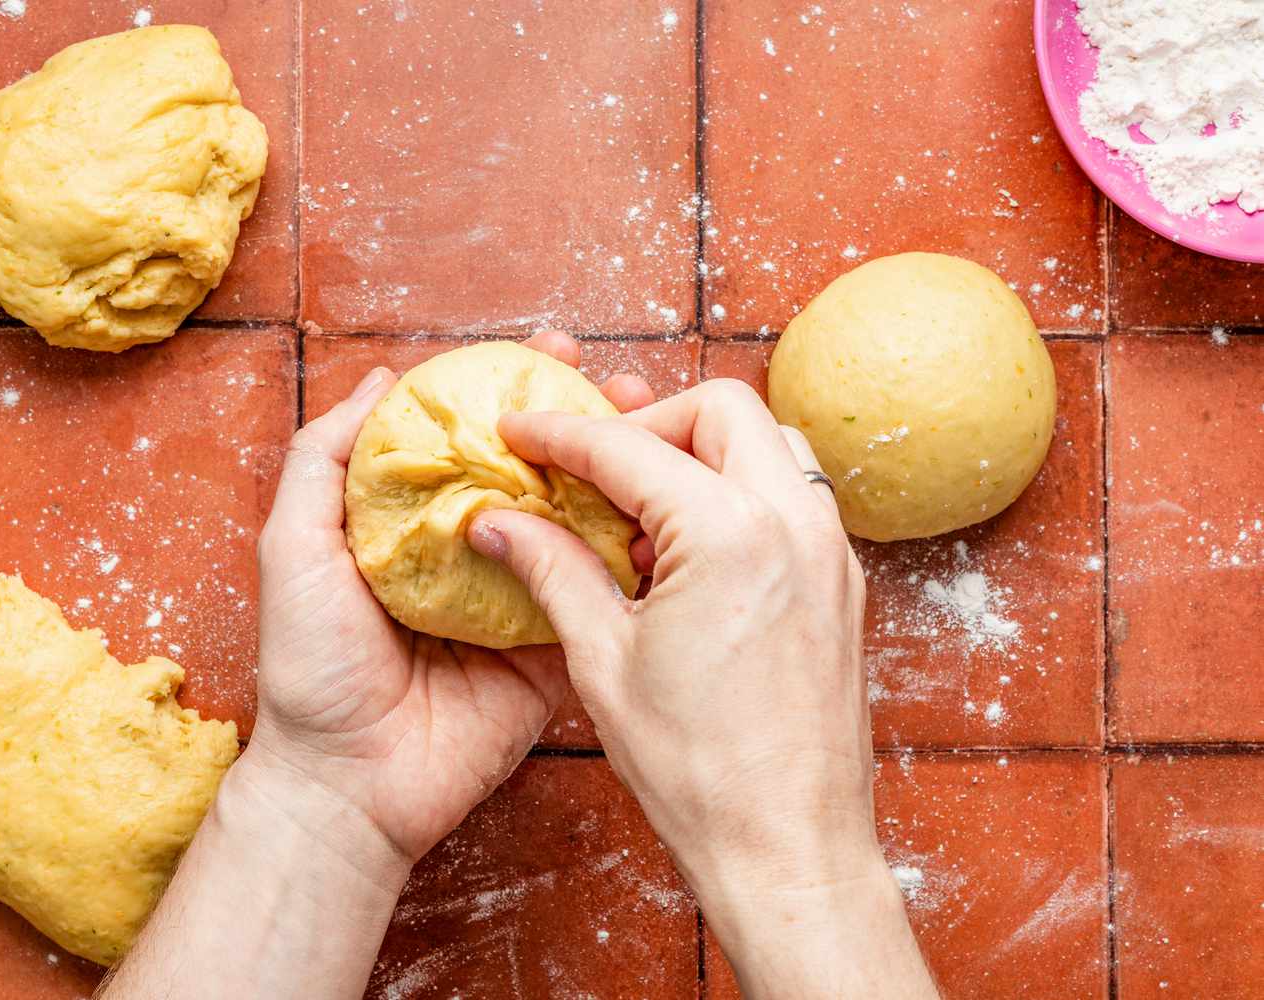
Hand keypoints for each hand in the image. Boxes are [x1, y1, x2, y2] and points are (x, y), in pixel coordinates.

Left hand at [100, 334, 657, 999]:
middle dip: (584, 422)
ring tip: (655, 423)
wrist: (348, 782)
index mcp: (420, 524)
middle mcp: (476, 552)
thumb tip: (380, 379)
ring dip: (620, 473)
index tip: (552, 350)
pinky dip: (628, 551)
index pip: (475, 439)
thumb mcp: (295, 547)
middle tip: (619, 382)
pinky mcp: (553, 651)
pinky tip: (663, 505)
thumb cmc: (310, 665)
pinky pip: (595, 594)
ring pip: (578, 524)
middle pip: (539, 472)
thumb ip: (323, 461)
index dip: (512, 390)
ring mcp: (520, 600)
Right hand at [466, 379, 937, 998]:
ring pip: (768, 444)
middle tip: (593, 470)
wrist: (789, 849)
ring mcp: (830, 551)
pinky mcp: (842, 583)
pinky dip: (739, 494)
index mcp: (730, 535)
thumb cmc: (698, 771)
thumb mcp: (603, 661)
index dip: (560, 432)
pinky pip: (792, 496)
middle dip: (646, 423)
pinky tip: (690, 555)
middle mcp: (795, 524)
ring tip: (644, 516)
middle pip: (718, 409)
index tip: (519, 429)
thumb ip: (553, 569)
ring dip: (700, 453)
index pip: (627, 447)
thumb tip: (499, 521)